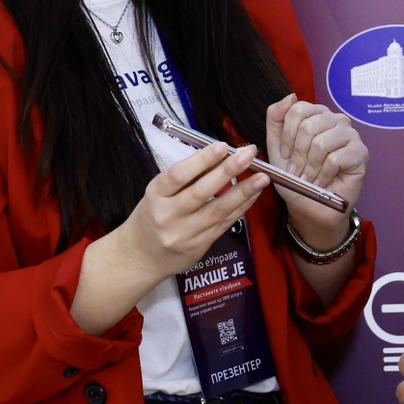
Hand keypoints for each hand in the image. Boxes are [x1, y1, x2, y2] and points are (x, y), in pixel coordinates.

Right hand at [114, 140, 271, 283]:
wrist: (141, 257)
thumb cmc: (152, 217)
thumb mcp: (159, 193)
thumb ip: (186, 178)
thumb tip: (219, 155)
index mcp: (155, 196)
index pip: (178, 175)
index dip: (201, 160)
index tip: (222, 146)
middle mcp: (168, 216)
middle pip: (200, 193)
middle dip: (227, 171)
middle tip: (248, 154)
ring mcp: (185, 234)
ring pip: (218, 211)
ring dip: (243, 192)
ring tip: (262, 177)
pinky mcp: (200, 246)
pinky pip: (224, 224)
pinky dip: (241, 207)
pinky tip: (254, 194)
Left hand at [264, 94, 366, 248]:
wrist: (310, 206)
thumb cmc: (296, 177)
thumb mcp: (277, 147)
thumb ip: (276, 119)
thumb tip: (290, 96)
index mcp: (316, 114)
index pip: (297, 109)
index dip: (287, 135)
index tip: (284, 155)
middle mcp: (335, 120)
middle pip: (308, 126)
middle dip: (297, 155)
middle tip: (297, 172)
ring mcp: (350, 135)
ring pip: (321, 143)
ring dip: (310, 167)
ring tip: (309, 178)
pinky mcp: (360, 153)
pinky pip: (335, 159)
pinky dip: (323, 175)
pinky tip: (323, 182)